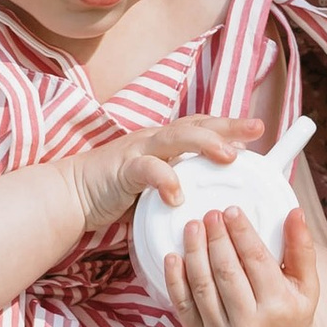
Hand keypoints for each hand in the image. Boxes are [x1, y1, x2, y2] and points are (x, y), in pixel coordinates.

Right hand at [61, 114, 263, 240]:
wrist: (70, 194)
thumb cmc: (114, 192)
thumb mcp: (154, 187)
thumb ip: (178, 186)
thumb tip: (210, 202)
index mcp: (164, 143)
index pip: (201, 126)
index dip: (228, 125)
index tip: (256, 129)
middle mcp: (154, 139)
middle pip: (196, 124)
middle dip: (227, 125)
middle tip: (255, 128)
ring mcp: (138, 150)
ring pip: (176, 137)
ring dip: (205, 143)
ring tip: (229, 155)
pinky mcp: (122, 168)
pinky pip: (148, 170)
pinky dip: (165, 180)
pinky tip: (178, 195)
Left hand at [165, 204, 326, 326]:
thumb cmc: (293, 315)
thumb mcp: (307, 286)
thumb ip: (302, 249)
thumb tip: (295, 212)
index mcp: (280, 308)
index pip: (256, 261)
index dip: (242, 233)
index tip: (231, 211)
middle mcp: (251, 326)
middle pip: (227, 272)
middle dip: (216, 238)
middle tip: (210, 214)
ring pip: (203, 287)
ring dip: (194, 252)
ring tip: (193, 227)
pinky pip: (184, 306)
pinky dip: (175, 280)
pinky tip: (173, 256)